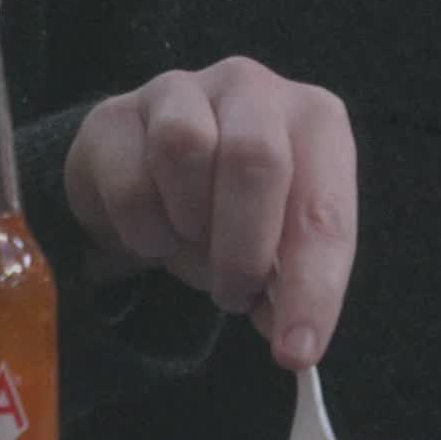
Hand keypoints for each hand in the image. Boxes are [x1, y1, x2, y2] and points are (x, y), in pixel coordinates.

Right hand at [63, 58, 356, 368]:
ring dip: (190, 230)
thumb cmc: (228, 210)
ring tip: (193, 250)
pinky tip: (153, 233)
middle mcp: (253, 88)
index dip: (314, 286)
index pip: (325, 207)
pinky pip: (127, 180)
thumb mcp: (273, 245)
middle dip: (243, 249)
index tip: (297, 350)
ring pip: (186, 152)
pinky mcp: (115, 115)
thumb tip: (296, 341)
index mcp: (315, 121)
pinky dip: (142, 229)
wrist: (143, 178)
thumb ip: (290, 285)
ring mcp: (181, 91)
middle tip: (232, 295)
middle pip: (255, 160)